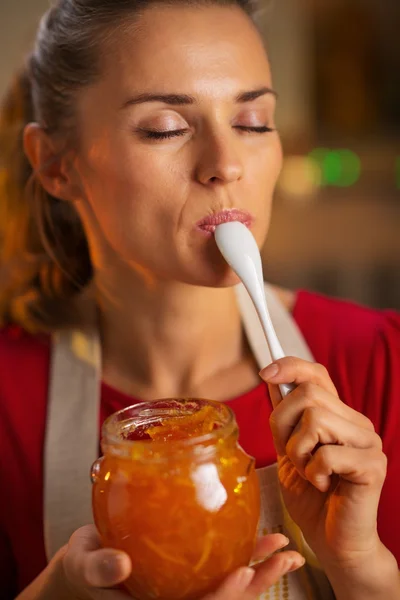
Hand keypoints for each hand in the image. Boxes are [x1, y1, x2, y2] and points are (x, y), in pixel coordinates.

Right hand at [62, 527, 302, 599]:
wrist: (89, 560)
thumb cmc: (84, 566)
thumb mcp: (84, 566)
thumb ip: (98, 569)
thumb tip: (119, 565)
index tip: (241, 574)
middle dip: (257, 584)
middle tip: (285, 558)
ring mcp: (188, 589)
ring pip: (230, 587)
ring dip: (262, 570)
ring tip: (286, 549)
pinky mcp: (191, 571)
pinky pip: (223, 565)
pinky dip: (246, 554)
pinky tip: (264, 540)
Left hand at [260, 357, 386, 566]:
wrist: (332, 542)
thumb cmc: (310, 498)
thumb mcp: (288, 451)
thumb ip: (285, 419)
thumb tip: (271, 378)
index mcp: (337, 416)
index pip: (316, 374)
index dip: (291, 367)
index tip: (266, 374)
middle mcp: (356, 423)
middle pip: (308, 395)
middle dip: (284, 425)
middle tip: (293, 456)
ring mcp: (368, 442)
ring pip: (315, 419)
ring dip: (299, 452)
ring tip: (310, 473)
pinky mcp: (373, 465)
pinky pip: (327, 454)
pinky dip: (314, 473)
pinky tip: (324, 486)